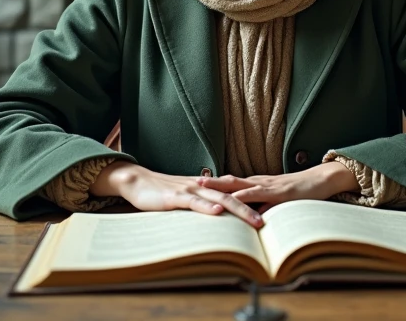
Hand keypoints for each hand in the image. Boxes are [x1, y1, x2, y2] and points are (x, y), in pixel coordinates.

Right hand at [90, 162, 263, 227]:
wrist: (137, 181)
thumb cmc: (160, 193)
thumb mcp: (185, 200)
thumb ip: (201, 206)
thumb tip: (218, 216)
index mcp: (206, 188)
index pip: (233, 194)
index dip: (250, 203)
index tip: (268, 215)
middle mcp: (202, 187)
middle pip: (232, 196)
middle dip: (252, 209)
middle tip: (267, 224)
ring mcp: (189, 190)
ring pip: (219, 199)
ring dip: (238, 209)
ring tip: (254, 220)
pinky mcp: (175, 196)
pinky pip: (194, 201)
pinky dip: (207, 207)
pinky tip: (218, 211)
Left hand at [197, 162, 359, 213]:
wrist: (322, 180)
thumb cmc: (300, 191)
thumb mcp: (277, 200)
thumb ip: (262, 206)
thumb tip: (247, 220)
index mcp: (257, 183)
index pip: (230, 182)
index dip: (212, 183)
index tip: (193, 185)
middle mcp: (258, 181)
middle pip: (228, 179)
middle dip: (209, 182)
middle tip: (188, 183)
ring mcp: (268, 185)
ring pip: (238, 185)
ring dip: (219, 186)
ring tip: (200, 189)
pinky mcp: (278, 192)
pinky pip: (258, 195)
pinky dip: (245, 199)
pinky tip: (233, 202)